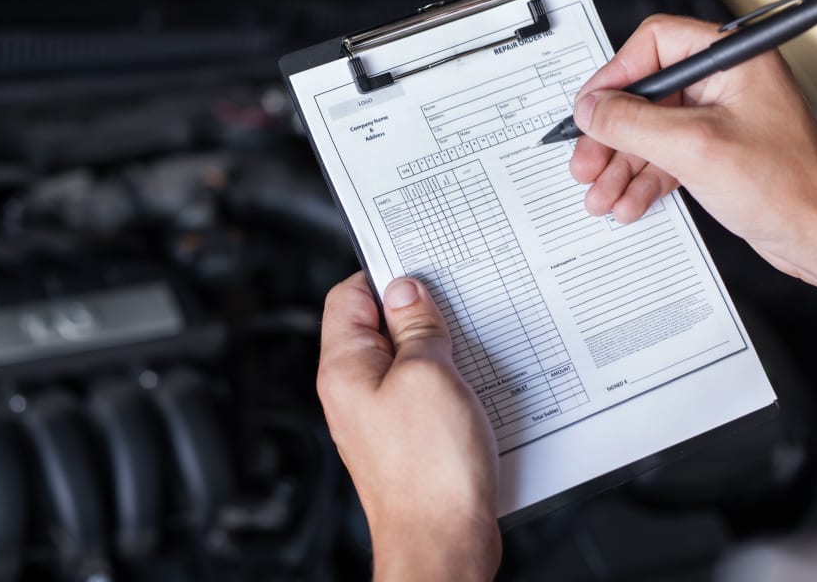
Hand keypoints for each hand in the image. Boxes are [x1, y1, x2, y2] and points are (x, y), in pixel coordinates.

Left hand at [318, 272, 499, 580]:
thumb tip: (406, 290)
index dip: (384, 276)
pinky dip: (446, 383)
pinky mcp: (405, 438)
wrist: (443, 544)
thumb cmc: (429, 473)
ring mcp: (378, 416)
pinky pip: (421, 393)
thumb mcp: (429, 375)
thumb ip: (417, 326)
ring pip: (404, 361)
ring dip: (437, 351)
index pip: (348, 296)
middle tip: (452, 313)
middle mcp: (353, 391)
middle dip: (416, 314)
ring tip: (465, 354)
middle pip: (377, 327)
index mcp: (344, 368)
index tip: (421, 272)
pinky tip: (472, 388)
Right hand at [569, 14, 816, 290]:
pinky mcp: (712, 152)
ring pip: (646, 132)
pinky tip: (628, 202)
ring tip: (600, 193)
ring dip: (619, 166)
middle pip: (643, 95)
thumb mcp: (694, 148)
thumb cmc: (788, 186)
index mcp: (732, 60)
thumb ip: (632, 123)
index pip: (654, 45)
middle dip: (610, 135)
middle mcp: (723, 83)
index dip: (614, 76)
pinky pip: (661, 158)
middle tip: (586, 161)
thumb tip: (591, 109)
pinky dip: (640, 181)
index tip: (589, 109)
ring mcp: (716, 119)